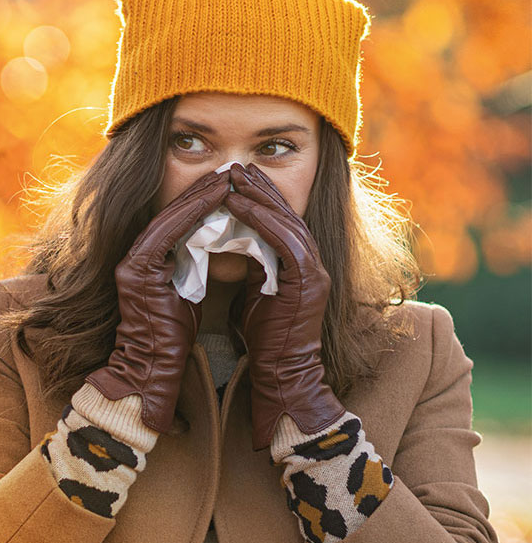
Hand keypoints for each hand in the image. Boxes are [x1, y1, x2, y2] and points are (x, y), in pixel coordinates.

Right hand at [85, 168, 231, 433]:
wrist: (150, 370)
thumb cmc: (171, 339)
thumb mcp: (185, 296)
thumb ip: (192, 269)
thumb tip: (216, 246)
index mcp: (145, 263)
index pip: (175, 223)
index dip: (200, 201)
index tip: (227, 185)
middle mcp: (134, 258)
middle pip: (170, 214)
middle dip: (201, 191)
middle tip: (229, 171)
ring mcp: (133, 263)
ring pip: (168, 218)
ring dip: (198, 196)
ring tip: (226, 178)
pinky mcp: (137, 272)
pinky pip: (167, 233)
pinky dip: (192, 213)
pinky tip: (215, 198)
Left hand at [223, 162, 345, 449]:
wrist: (282, 377)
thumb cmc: (264, 343)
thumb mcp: (254, 297)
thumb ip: (251, 270)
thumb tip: (228, 248)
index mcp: (300, 267)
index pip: (281, 222)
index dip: (260, 198)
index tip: (237, 179)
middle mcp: (312, 264)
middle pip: (287, 214)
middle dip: (261, 187)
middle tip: (236, 165)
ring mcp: (314, 271)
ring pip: (287, 220)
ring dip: (259, 194)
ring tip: (234, 174)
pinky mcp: (308, 281)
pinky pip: (284, 238)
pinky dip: (260, 217)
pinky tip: (237, 201)